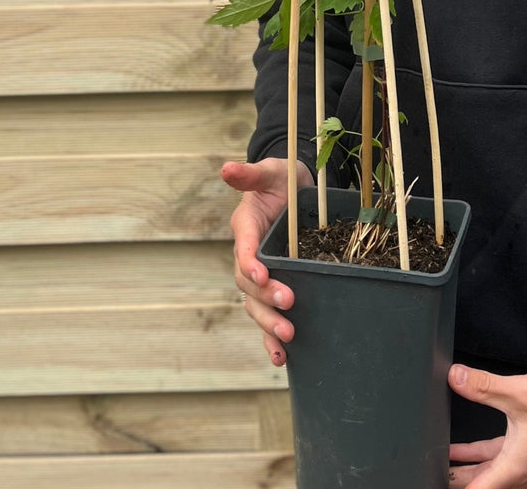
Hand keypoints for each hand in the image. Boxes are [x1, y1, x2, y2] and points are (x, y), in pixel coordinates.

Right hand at [221, 157, 313, 365]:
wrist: (299, 191)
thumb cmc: (283, 180)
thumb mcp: (271, 171)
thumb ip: (251, 175)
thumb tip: (226, 168)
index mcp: (246, 228)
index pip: (243, 250)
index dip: (249, 263)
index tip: (261, 274)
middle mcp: (249, 256)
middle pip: (249, 285)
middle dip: (266, 298)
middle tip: (288, 305)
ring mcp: (261, 275)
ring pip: (256, 306)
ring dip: (269, 324)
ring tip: (288, 338)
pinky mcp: (275, 287)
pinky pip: (268, 317)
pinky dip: (272, 339)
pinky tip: (283, 357)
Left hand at [448, 365, 526, 487]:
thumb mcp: (517, 393)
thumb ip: (483, 386)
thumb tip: (455, 377)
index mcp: (514, 469)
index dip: (455, 487)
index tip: (437, 481)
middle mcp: (519, 473)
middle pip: (479, 485)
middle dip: (456, 480)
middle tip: (434, 471)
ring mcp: (524, 464)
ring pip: (487, 475)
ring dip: (464, 471)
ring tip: (440, 463)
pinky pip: (495, 462)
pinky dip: (477, 458)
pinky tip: (463, 450)